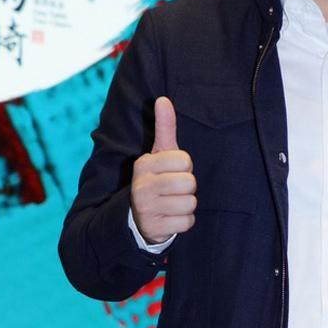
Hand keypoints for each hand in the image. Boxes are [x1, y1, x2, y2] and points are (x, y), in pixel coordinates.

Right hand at [131, 97, 196, 243]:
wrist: (137, 217)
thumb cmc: (156, 178)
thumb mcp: (158, 153)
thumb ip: (164, 127)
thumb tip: (163, 99)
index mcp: (144, 164)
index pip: (185, 161)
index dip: (184, 167)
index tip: (172, 171)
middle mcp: (141, 186)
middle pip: (189, 183)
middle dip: (187, 187)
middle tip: (173, 189)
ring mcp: (146, 209)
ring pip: (190, 203)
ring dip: (186, 205)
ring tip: (171, 203)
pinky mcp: (154, 228)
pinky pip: (187, 222)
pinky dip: (183, 221)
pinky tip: (170, 217)